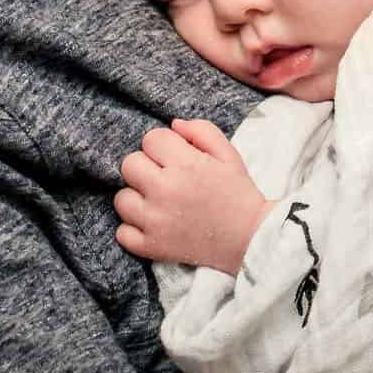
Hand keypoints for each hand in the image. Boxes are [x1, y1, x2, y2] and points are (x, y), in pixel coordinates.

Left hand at [115, 120, 270, 274]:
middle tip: (165, 178)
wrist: (250, 239)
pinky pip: (122, 233)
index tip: (176, 157)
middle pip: (129, 164)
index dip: (164, 145)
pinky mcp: (152, 247)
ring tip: (158, 202)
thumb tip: (173, 125)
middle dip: (146, 167)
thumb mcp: (228, 154)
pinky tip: (153, 223)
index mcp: (185, 165)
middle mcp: (165, 191)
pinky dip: (133, 229)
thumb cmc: (238, 193)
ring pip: (121, 199)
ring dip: (137, 198)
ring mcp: (156, 221)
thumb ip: (201, 130)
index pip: (151, 139)